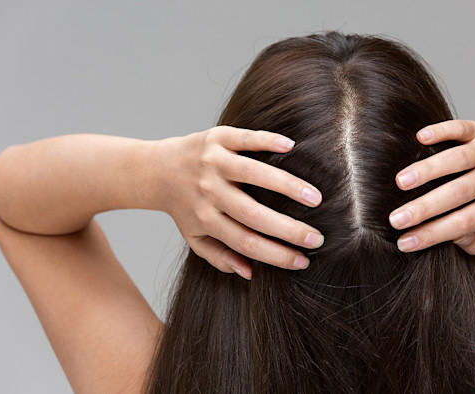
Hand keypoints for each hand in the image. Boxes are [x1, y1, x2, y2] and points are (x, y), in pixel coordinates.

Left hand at [157, 126, 323, 279]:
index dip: (276, 255)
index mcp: (206, 220)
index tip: (303, 261)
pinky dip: (267, 141)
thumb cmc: (184, 207)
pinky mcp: (216, 138)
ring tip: (316, 198)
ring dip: (287, 186)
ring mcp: (212, 163)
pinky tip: (292, 147)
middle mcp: (208, 192)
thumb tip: (250, 273)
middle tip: (318, 238)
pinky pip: (244, 139)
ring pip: (253, 174)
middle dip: (288, 229)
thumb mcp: (195, 237)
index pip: (246, 242)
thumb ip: (220, 257)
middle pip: (252, 215)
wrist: (156, 169)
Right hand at [388, 120, 474, 254]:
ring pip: (458, 160)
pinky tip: (419, 137)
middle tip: (395, 219)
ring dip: (427, 170)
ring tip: (400, 182)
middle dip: (424, 208)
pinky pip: (461, 129)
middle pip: (458, 193)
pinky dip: (441, 131)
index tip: (404, 243)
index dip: (433, 234)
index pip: (464, 223)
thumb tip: (455, 238)